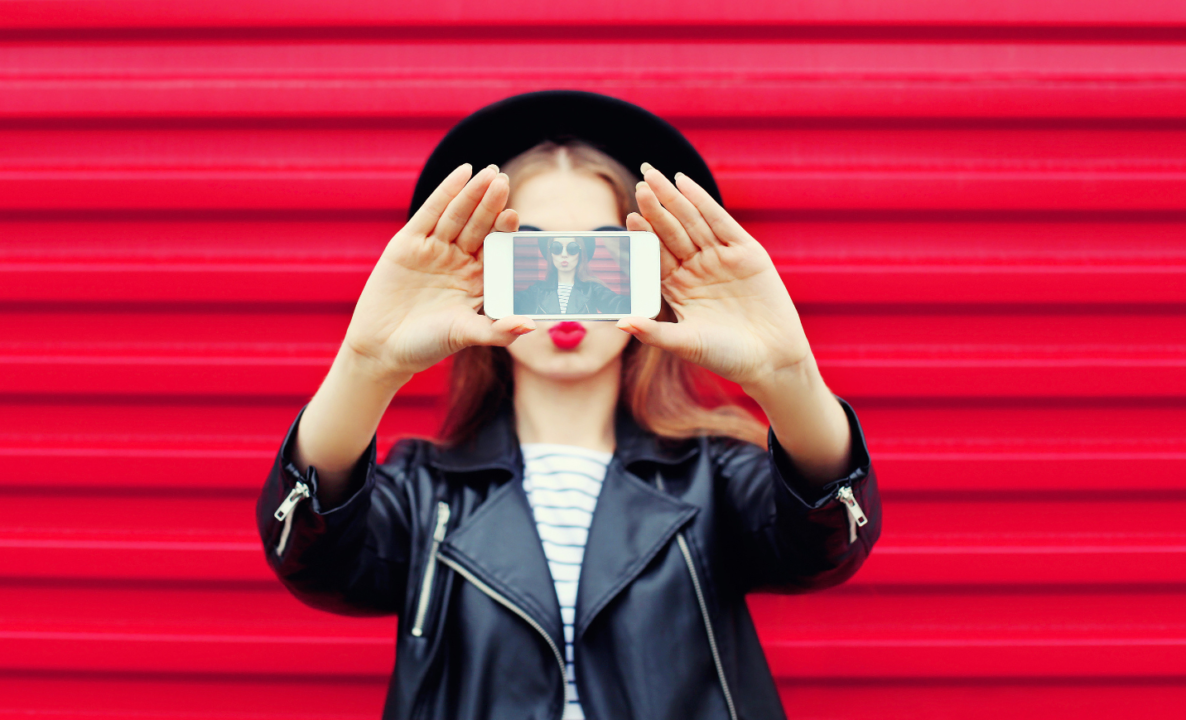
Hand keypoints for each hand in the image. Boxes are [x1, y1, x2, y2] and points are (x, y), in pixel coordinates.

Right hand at [343, 164, 534, 380]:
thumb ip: (497, 331)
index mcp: (479, 280)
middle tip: (504, 182)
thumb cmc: (427, 346)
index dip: (505, 232)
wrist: (382, 348)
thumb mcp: (464, 335)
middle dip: (491, 204)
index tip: (513, 217)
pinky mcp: (409, 243)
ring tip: (488, 173)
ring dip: (473, 194)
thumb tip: (530, 327)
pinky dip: (446, 192)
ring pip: (458, 215)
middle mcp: (460, 261)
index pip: (497, 249)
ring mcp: (435, 249)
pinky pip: (430, 213)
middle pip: (479, 226)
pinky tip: (463, 173)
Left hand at [621, 164, 812, 390]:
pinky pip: (720, 221)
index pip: (655, 255)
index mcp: (677, 288)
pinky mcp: (746, 252)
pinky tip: (684, 183)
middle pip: (671, 232)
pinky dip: (703, 201)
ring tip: (654, 178)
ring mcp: (720, 258)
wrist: (771, 360)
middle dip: (655, 208)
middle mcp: (696, 269)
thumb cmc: (727, 357)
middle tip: (640, 186)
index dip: (643, 236)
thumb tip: (620, 324)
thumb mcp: (686, 343)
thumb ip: (653, 332)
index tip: (629, 218)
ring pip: (692, 222)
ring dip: (674, 199)